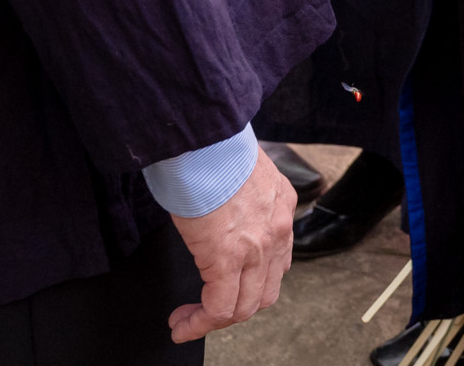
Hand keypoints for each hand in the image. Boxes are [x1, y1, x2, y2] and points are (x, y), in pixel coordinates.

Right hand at [167, 151, 293, 342]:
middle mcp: (277, 229)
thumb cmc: (212, 147)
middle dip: (236, 308)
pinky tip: (182, 325)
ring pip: (245, 306)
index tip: (227, 289)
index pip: (277, 261)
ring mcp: (257, 247)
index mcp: (281, 205)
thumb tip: (220, 215)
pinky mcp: (227, 258)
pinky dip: (200, 323)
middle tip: (207, 311)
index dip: (251, 283)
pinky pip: (220, 307)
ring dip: (216, 320)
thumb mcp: (241, 173)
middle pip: (265, 291)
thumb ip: (240, 199)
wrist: (202, 138)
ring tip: (189, 321)